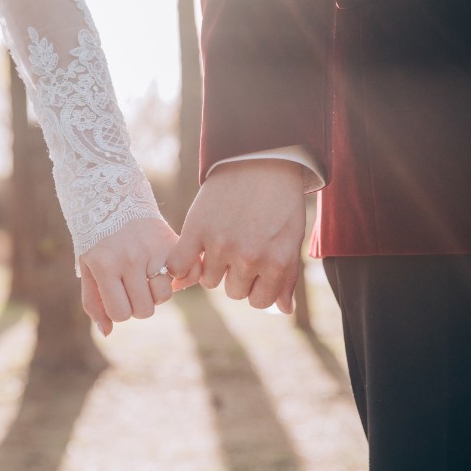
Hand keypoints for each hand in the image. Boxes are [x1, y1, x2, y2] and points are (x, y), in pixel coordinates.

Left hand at [79, 217, 177, 335]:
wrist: (112, 197)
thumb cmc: (96, 238)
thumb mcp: (86, 266)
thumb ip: (93, 301)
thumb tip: (107, 333)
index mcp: (105, 266)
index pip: (121, 314)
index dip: (120, 310)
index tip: (117, 295)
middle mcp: (130, 259)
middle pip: (145, 310)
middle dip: (138, 304)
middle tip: (131, 286)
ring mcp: (153, 250)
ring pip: (164, 296)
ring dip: (156, 292)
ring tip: (147, 275)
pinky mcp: (170, 241)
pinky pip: (187, 274)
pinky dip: (181, 278)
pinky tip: (168, 271)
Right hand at [167, 159, 305, 312]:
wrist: (260, 160)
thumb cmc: (280, 201)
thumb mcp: (291, 239)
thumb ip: (287, 277)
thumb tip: (282, 310)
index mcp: (276, 262)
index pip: (259, 301)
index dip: (257, 287)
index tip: (256, 271)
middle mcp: (248, 257)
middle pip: (234, 292)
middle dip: (236, 276)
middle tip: (239, 250)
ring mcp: (220, 245)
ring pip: (209, 281)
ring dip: (213, 267)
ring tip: (221, 243)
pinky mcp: (196, 230)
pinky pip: (179, 265)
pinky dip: (181, 266)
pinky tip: (191, 256)